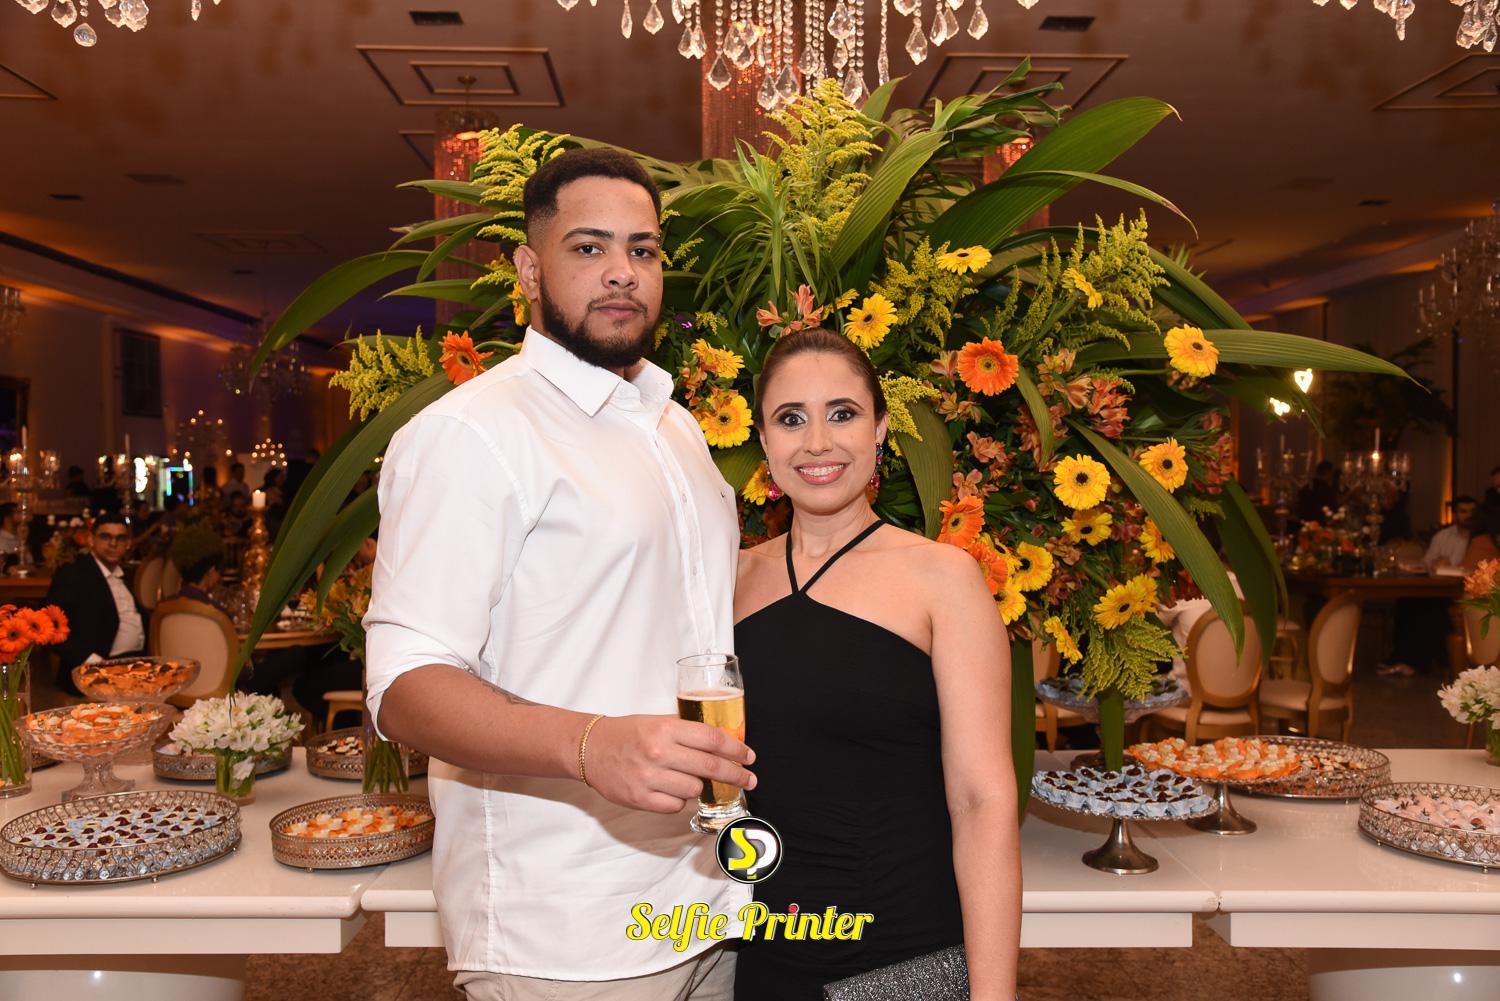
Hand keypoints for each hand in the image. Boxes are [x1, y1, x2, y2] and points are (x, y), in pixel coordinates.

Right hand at [583, 714, 755, 813]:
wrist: (590, 749)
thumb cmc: (628, 734)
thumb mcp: (658, 721)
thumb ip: (688, 730)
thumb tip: (725, 741)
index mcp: (666, 729)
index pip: (713, 739)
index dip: (736, 749)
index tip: (749, 757)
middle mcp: (659, 752)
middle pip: (711, 767)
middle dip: (736, 775)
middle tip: (749, 779)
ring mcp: (649, 778)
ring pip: (695, 790)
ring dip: (699, 786)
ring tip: (690, 779)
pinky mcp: (640, 799)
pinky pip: (676, 806)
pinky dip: (679, 800)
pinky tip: (671, 789)